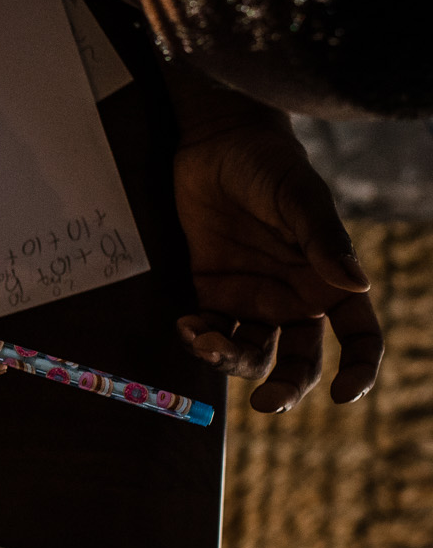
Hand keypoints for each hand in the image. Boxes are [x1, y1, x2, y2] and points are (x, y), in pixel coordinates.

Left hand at [172, 113, 380, 410]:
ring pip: (250, 352)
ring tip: (206, 341)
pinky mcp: (210, 290)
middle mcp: (293, 299)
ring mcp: (250, 298)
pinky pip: (208, 328)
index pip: (357, 338)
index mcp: (329, 284)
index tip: (344, 395)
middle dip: (285, 387)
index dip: (358, 369)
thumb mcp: (299, 199)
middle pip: (299, 361)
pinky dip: (197, 336)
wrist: (216, 144)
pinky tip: (187, 325)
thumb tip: (358, 285)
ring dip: (230, 359)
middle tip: (264, 403)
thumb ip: (324, 241)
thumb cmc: (270, 167)